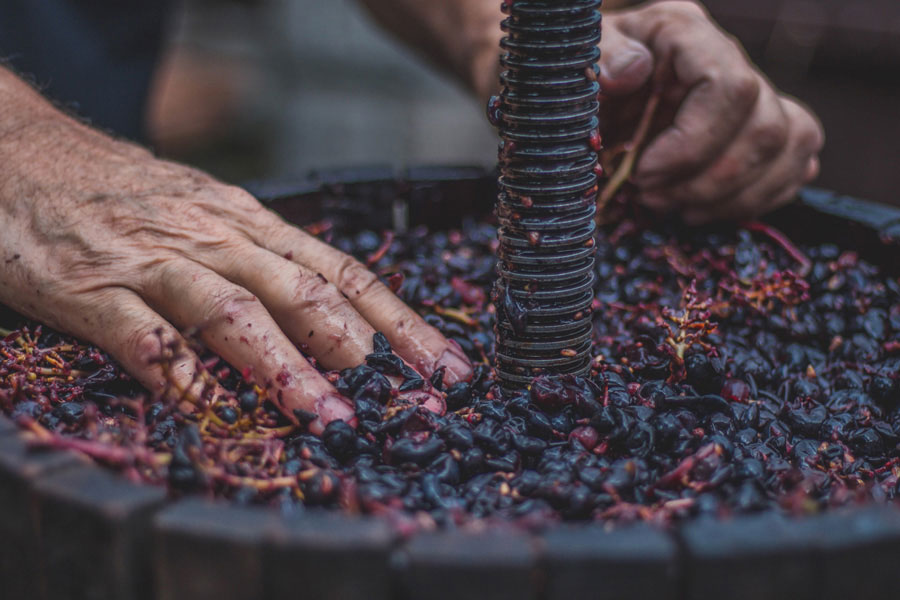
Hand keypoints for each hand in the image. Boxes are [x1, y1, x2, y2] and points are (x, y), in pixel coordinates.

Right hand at [0, 117, 470, 433]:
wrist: (24, 152)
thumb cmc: (130, 193)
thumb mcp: (211, 212)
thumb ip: (265, 260)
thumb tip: (339, 317)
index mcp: (250, 224)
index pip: (343, 272)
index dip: (399, 321)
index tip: (443, 367)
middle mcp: (215, 237)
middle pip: (302, 291)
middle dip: (355, 347)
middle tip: (395, 399)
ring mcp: (153, 260)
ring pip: (231, 311)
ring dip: (282, 365)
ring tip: (324, 414)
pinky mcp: (90, 286)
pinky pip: (140, 333)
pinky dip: (175, 370)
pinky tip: (204, 406)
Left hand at [599, 0, 824, 222]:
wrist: (589, 94)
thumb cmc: (580, 78)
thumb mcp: (574, 61)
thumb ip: (602, 56)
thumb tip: (633, 70)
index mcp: (685, 34)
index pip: (730, 88)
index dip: (693, 144)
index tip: (644, 174)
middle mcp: (729, 59)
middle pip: (766, 127)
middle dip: (708, 181)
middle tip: (651, 197)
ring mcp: (752, 95)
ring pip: (789, 147)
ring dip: (732, 196)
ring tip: (674, 207)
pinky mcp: (760, 129)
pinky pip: (795, 163)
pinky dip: (755, 198)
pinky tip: (704, 208)